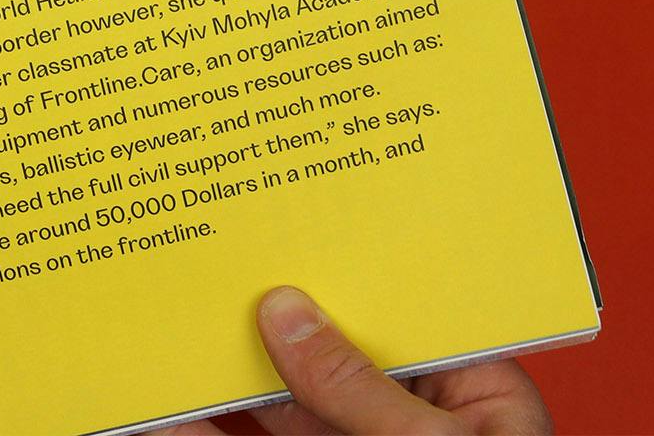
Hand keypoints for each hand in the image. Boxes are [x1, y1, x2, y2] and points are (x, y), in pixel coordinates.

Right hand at [163, 287, 551, 435]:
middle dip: (279, 316)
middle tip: (222, 270)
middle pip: (340, 350)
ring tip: (181, 329)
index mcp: (478, 398)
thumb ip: (357, 390)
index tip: (293, 236)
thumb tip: (290, 316)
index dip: (354, 272)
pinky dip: (216, 429)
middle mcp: (417, 422)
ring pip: (291, 401)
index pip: (411, 313)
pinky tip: (175, 412)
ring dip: (236, 370)